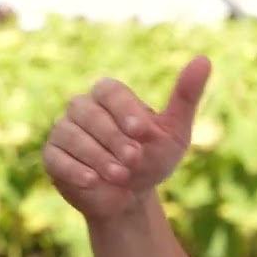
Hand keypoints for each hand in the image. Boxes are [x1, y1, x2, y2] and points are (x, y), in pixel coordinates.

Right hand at [43, 56, 211, 221]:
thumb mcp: (175, 131)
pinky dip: (74, 169)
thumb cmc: (153, 158)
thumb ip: (186, 97)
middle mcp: (83, 108)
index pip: (110, 90)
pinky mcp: (52, 156)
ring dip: (97, 155)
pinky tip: (92, 181)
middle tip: (134, 158)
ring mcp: (64, 131)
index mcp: (111, 96)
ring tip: (121, 175)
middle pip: (88, 112)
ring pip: (70, 134)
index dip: (124, 109)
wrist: (132, 197)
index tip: (142, 131)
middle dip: (113, 137)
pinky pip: (55, 156)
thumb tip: (204, 60)